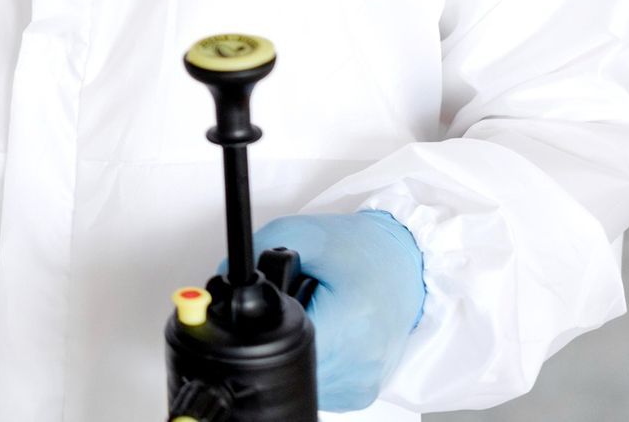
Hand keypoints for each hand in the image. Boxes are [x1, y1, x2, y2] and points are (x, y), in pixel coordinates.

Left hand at [252, 210, 425, 411]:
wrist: (406, 266)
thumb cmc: (362, 250)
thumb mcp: (302, 234)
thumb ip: (255, 252)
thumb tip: (222, 281)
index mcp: (351, 326)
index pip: (281, 344)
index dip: (262, 324)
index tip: (266, 303)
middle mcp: (360, 365)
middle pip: (285, 364)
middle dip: (274, 335)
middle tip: (292, 303)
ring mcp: (360, 385)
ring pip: (298, 377)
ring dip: (291, 348)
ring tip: (313, 313)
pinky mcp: (359, 393)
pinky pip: (316, 382)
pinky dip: (309, 357)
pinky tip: (324, 330)